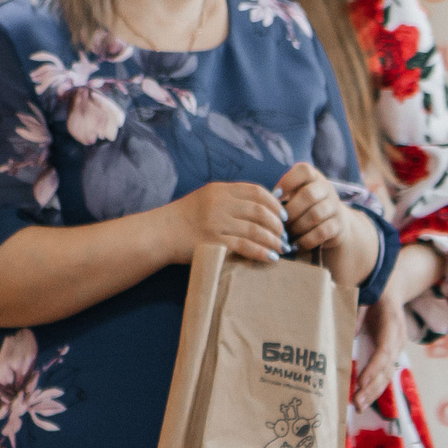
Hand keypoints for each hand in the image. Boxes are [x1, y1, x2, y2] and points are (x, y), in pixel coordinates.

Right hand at [160, 180, 285, 262]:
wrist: (160, 233)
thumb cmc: (187, 217)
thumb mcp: (208, 198)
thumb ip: (233, 199)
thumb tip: (268, 204)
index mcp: (220, 190)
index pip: (257, 191)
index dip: (275, 204)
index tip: (284, 216)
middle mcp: (219, 203)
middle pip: (260, 211)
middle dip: (278, 225)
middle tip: (286, 236)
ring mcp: (216, 223)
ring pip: (256, 230)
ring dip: (274, 240)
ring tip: (282, 248)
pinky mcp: (213, 242)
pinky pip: (245, 247)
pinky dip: (262, 252)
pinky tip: (271, 257)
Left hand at [278, 161, 350, 255]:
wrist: (335, 223)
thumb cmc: (305, 208)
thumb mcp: (296, 195)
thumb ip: (283, 194)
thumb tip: (264, 204)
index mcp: (314, 177)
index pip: (304, 170)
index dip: (288, 182)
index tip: (276, 196)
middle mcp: (326, 188)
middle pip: (309, 195)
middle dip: (290, 211)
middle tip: (279, 222)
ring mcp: (335, 207)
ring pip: (315, 215)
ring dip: (297, 227)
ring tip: (286, 235)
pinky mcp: (338, 225)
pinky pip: (322, 232)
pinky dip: (305, 240)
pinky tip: (295, 245)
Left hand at [355, 293, 406, 408]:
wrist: (390, 289)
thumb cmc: (373, 293)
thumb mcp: (362, 299)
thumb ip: (355, 315)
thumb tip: (345, 335)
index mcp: (392, 324)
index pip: (385, 351)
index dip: (373, 368)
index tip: (361, 382)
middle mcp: (398, 340)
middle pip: (387, 369)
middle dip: (372, 388)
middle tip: (357, 402)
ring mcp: (397, 348)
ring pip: (387, 375)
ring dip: (373, 393)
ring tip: (359, 406)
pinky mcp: (391, 354)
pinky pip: (385, 374)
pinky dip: (375, 388)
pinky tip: (364, 399)